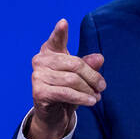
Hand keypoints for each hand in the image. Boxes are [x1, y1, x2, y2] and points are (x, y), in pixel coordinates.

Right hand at [27, 19, 105, 138]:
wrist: (54, 116)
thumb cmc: (67, 91)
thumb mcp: (81, 77)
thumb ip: (89, 65)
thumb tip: (99, 58)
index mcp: (49, 51)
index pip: (56, 40)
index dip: (60, 32)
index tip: (64, 23)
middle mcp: (40, 60)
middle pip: (75, 64)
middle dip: (92, 76)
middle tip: (102, 87)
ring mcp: (37, 76)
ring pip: (72, 80)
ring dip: (88, 90)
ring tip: (97, 96)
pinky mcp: (38, 92)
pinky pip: (66, 93)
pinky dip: (82, 98)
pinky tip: (92, 101)